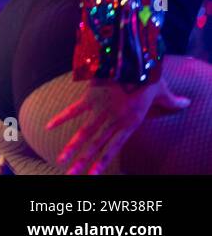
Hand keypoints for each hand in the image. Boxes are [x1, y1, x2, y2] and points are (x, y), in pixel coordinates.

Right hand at [45, 75, 189, 173]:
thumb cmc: (150, 75)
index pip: (113, 148)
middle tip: (71, 175)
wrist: (133, 59)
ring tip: (61, 161)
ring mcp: (100, 109)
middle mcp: (113, 120)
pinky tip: (47, 128)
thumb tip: (186, 103)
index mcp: (130, 122)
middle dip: (82, 162)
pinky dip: (60, 118)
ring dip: (71, 147)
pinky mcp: (89, 97)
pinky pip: (73, 110)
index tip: (91, 176)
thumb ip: (172, 101)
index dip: (101, 163)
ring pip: (83, 133)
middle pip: (94, 145)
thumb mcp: (163, 91)